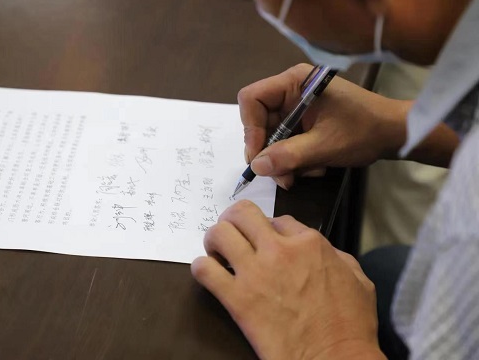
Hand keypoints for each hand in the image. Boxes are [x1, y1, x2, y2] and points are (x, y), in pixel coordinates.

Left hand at [191, 200, 384, 359]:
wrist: (335, 359)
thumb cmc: (350, 325)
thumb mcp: (358, 279)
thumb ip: (336, 256)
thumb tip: (320, 249)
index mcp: (309, 243)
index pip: (278, 218)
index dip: (269, 228)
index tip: (266, 241)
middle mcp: (279, 250)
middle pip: (242, 214)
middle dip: (234, 219)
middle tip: (232, 233)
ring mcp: (256, 272)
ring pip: (219, 234)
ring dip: (214, 239)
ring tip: (217, 252)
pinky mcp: (237, 298)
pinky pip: (205, 270)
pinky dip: (201, 268)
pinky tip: (209, 274)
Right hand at [239, 63, 409, 188]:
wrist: (395, 134)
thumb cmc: (365, 131)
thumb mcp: (324, 146)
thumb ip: (288, 155)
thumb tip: (257, 166)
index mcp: (294, 82)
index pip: (252, 99)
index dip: (251, 128)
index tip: (258, 156)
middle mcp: (291, 91)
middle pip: (260, 122)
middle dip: (269, 152)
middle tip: (281, 176)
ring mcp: (297, 107)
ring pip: (272, 137)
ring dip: (284, 160)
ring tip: (302, 175)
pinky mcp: (304, 122)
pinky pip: (286, 142)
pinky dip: (294, 159)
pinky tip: (314, 167)